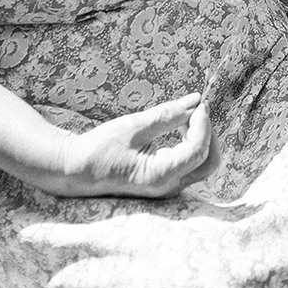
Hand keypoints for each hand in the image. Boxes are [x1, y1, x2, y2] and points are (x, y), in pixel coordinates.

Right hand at [50, 92, 214, 198]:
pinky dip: (192, 143)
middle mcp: (168, 187)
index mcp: (160, 176)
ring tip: (186, 115)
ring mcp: (168, 187)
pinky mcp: (165, 181)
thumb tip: (196, 100)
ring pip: (202, 163)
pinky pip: (190, 163)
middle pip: (208, 162)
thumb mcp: (134, 126)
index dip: (203, 124)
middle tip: (196, 109)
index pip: (198, 150)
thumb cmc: (101, 148)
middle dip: (208, 133)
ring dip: (201, 137)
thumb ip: (168, 115)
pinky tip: (180, 127)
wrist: (78, 169)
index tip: (199, 102)